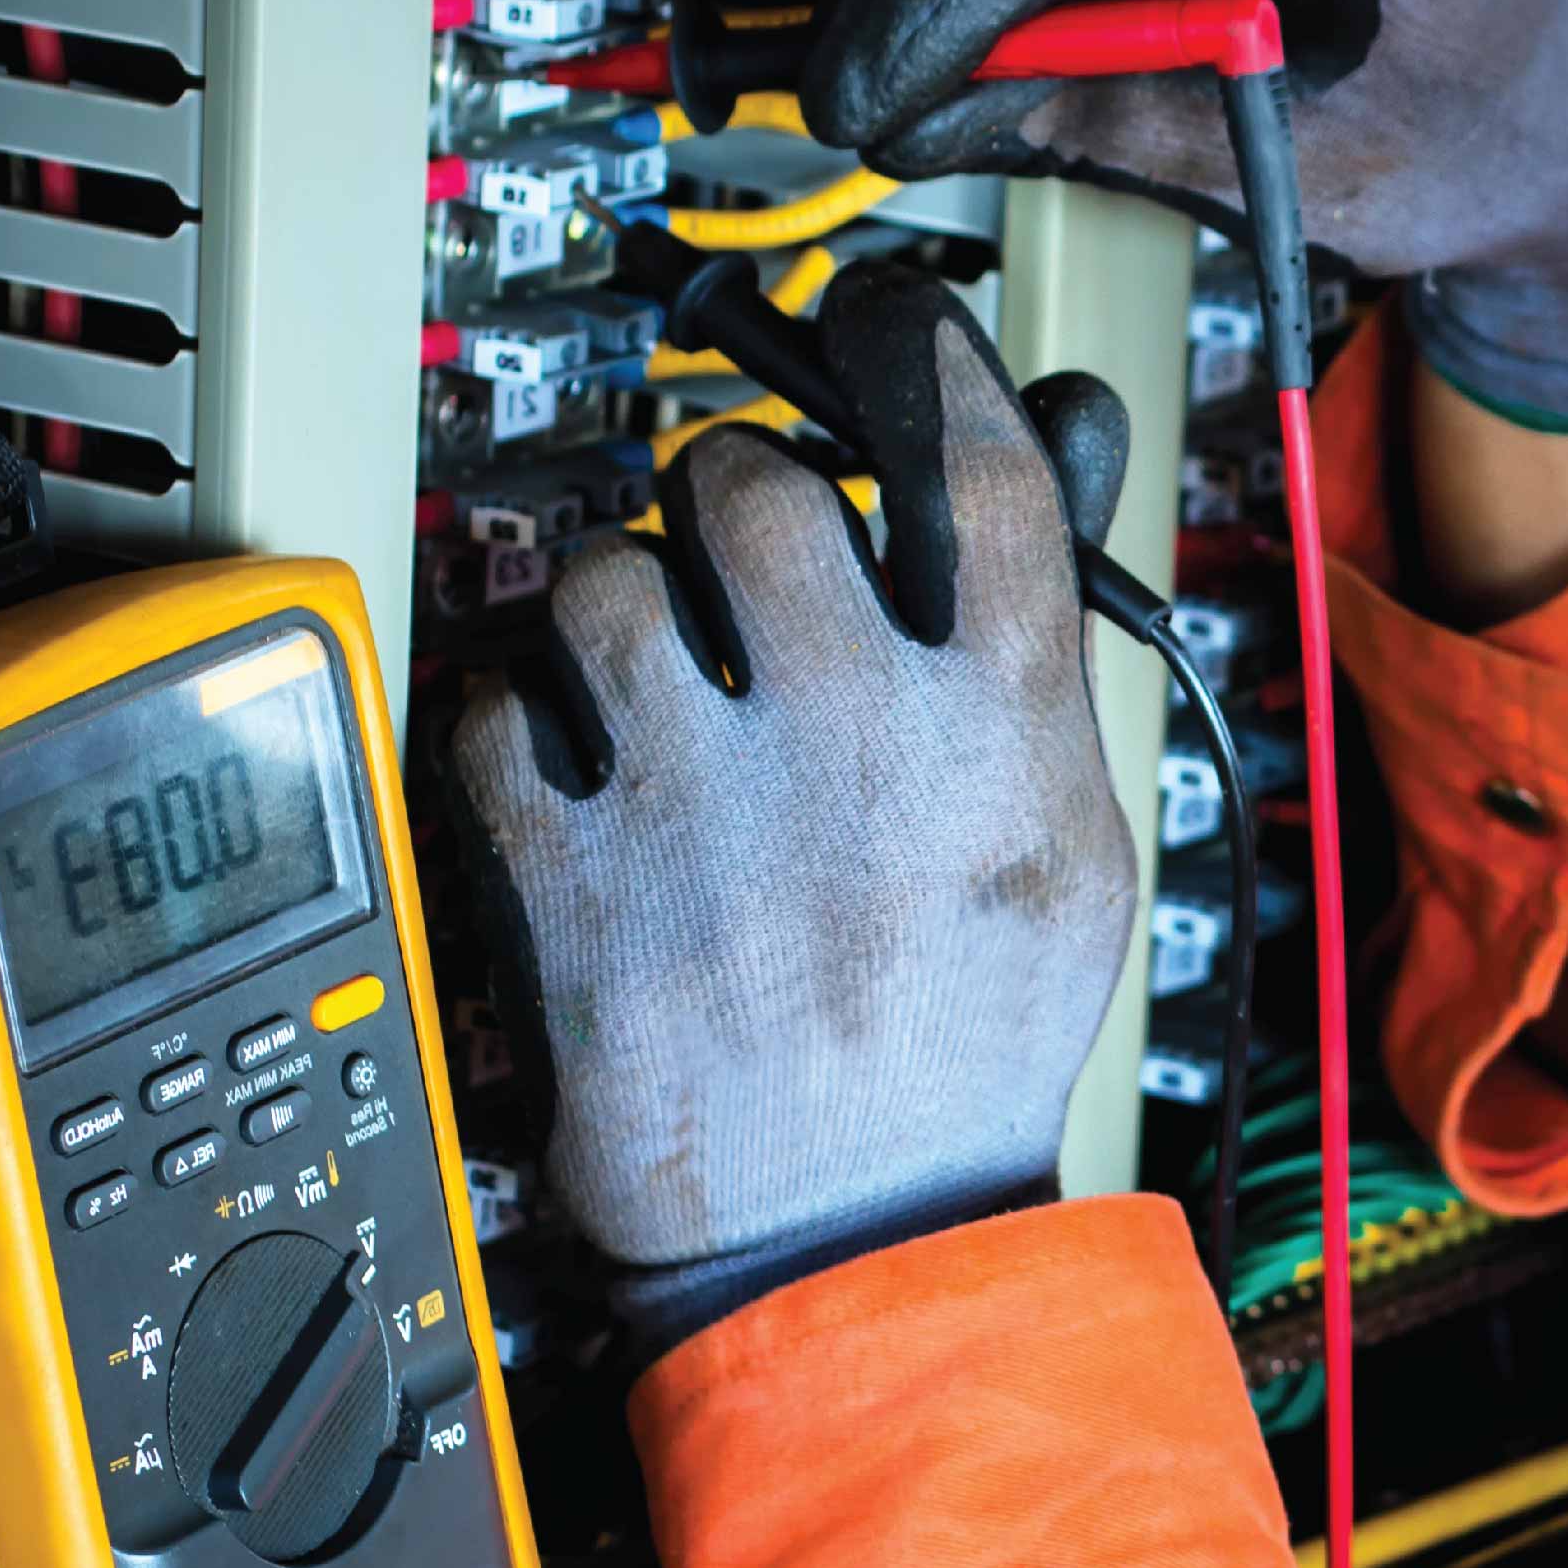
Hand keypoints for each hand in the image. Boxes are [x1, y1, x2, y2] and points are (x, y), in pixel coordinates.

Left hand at [449, 265, 1137, 1330]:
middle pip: (751, 483)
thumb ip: (1044, 658)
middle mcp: (849, 738)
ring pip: (603, 577)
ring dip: (617, 607)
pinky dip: (517, 723)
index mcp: (996, 729)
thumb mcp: (1073, 848)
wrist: (854, 1238)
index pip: (971, 458)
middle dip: (734, 495)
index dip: (924, 356)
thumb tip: (1054, 456)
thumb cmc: (966, 1045)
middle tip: (738, 545)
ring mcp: (697, 801)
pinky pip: (494, 706)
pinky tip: (571, 767)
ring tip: (646, 674)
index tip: (893, 329)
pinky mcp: (569, 872)